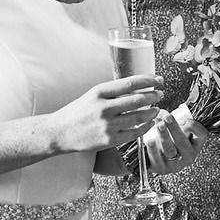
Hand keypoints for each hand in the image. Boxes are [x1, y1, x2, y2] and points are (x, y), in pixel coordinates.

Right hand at [48, 75, 163, 153]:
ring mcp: (107, 125)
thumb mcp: (92, 95)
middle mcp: (103, 108)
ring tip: (156, 108)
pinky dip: (145, 127)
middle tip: (160, 94)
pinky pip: (134, 133)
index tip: (158, 79)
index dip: (148, 80)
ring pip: (139, 117)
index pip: (129, 83)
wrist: (59, 133)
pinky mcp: (109, 140)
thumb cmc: (77, 112)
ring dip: (151, 112)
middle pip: (137, 100)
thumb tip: (137, 87)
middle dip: (153, 96)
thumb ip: (112, 92)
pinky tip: (149, 123)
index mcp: (98, 93)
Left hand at [140, 108, 201, 175]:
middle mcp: (188, 156)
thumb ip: (178, 119)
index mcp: (195, 144)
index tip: (183, 119)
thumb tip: (168, 111)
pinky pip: (157, 160)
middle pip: (183, 142)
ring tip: (158, 126)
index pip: (201, 134)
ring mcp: (175, 164)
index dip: (193, 126)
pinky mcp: (161, 169)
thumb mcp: (177, 128)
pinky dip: (153, 150)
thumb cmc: (169, 138)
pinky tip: (149, 141)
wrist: (155, 155)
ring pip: (170, 150)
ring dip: (164, 137)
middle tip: (167, 118)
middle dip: (174, 129)